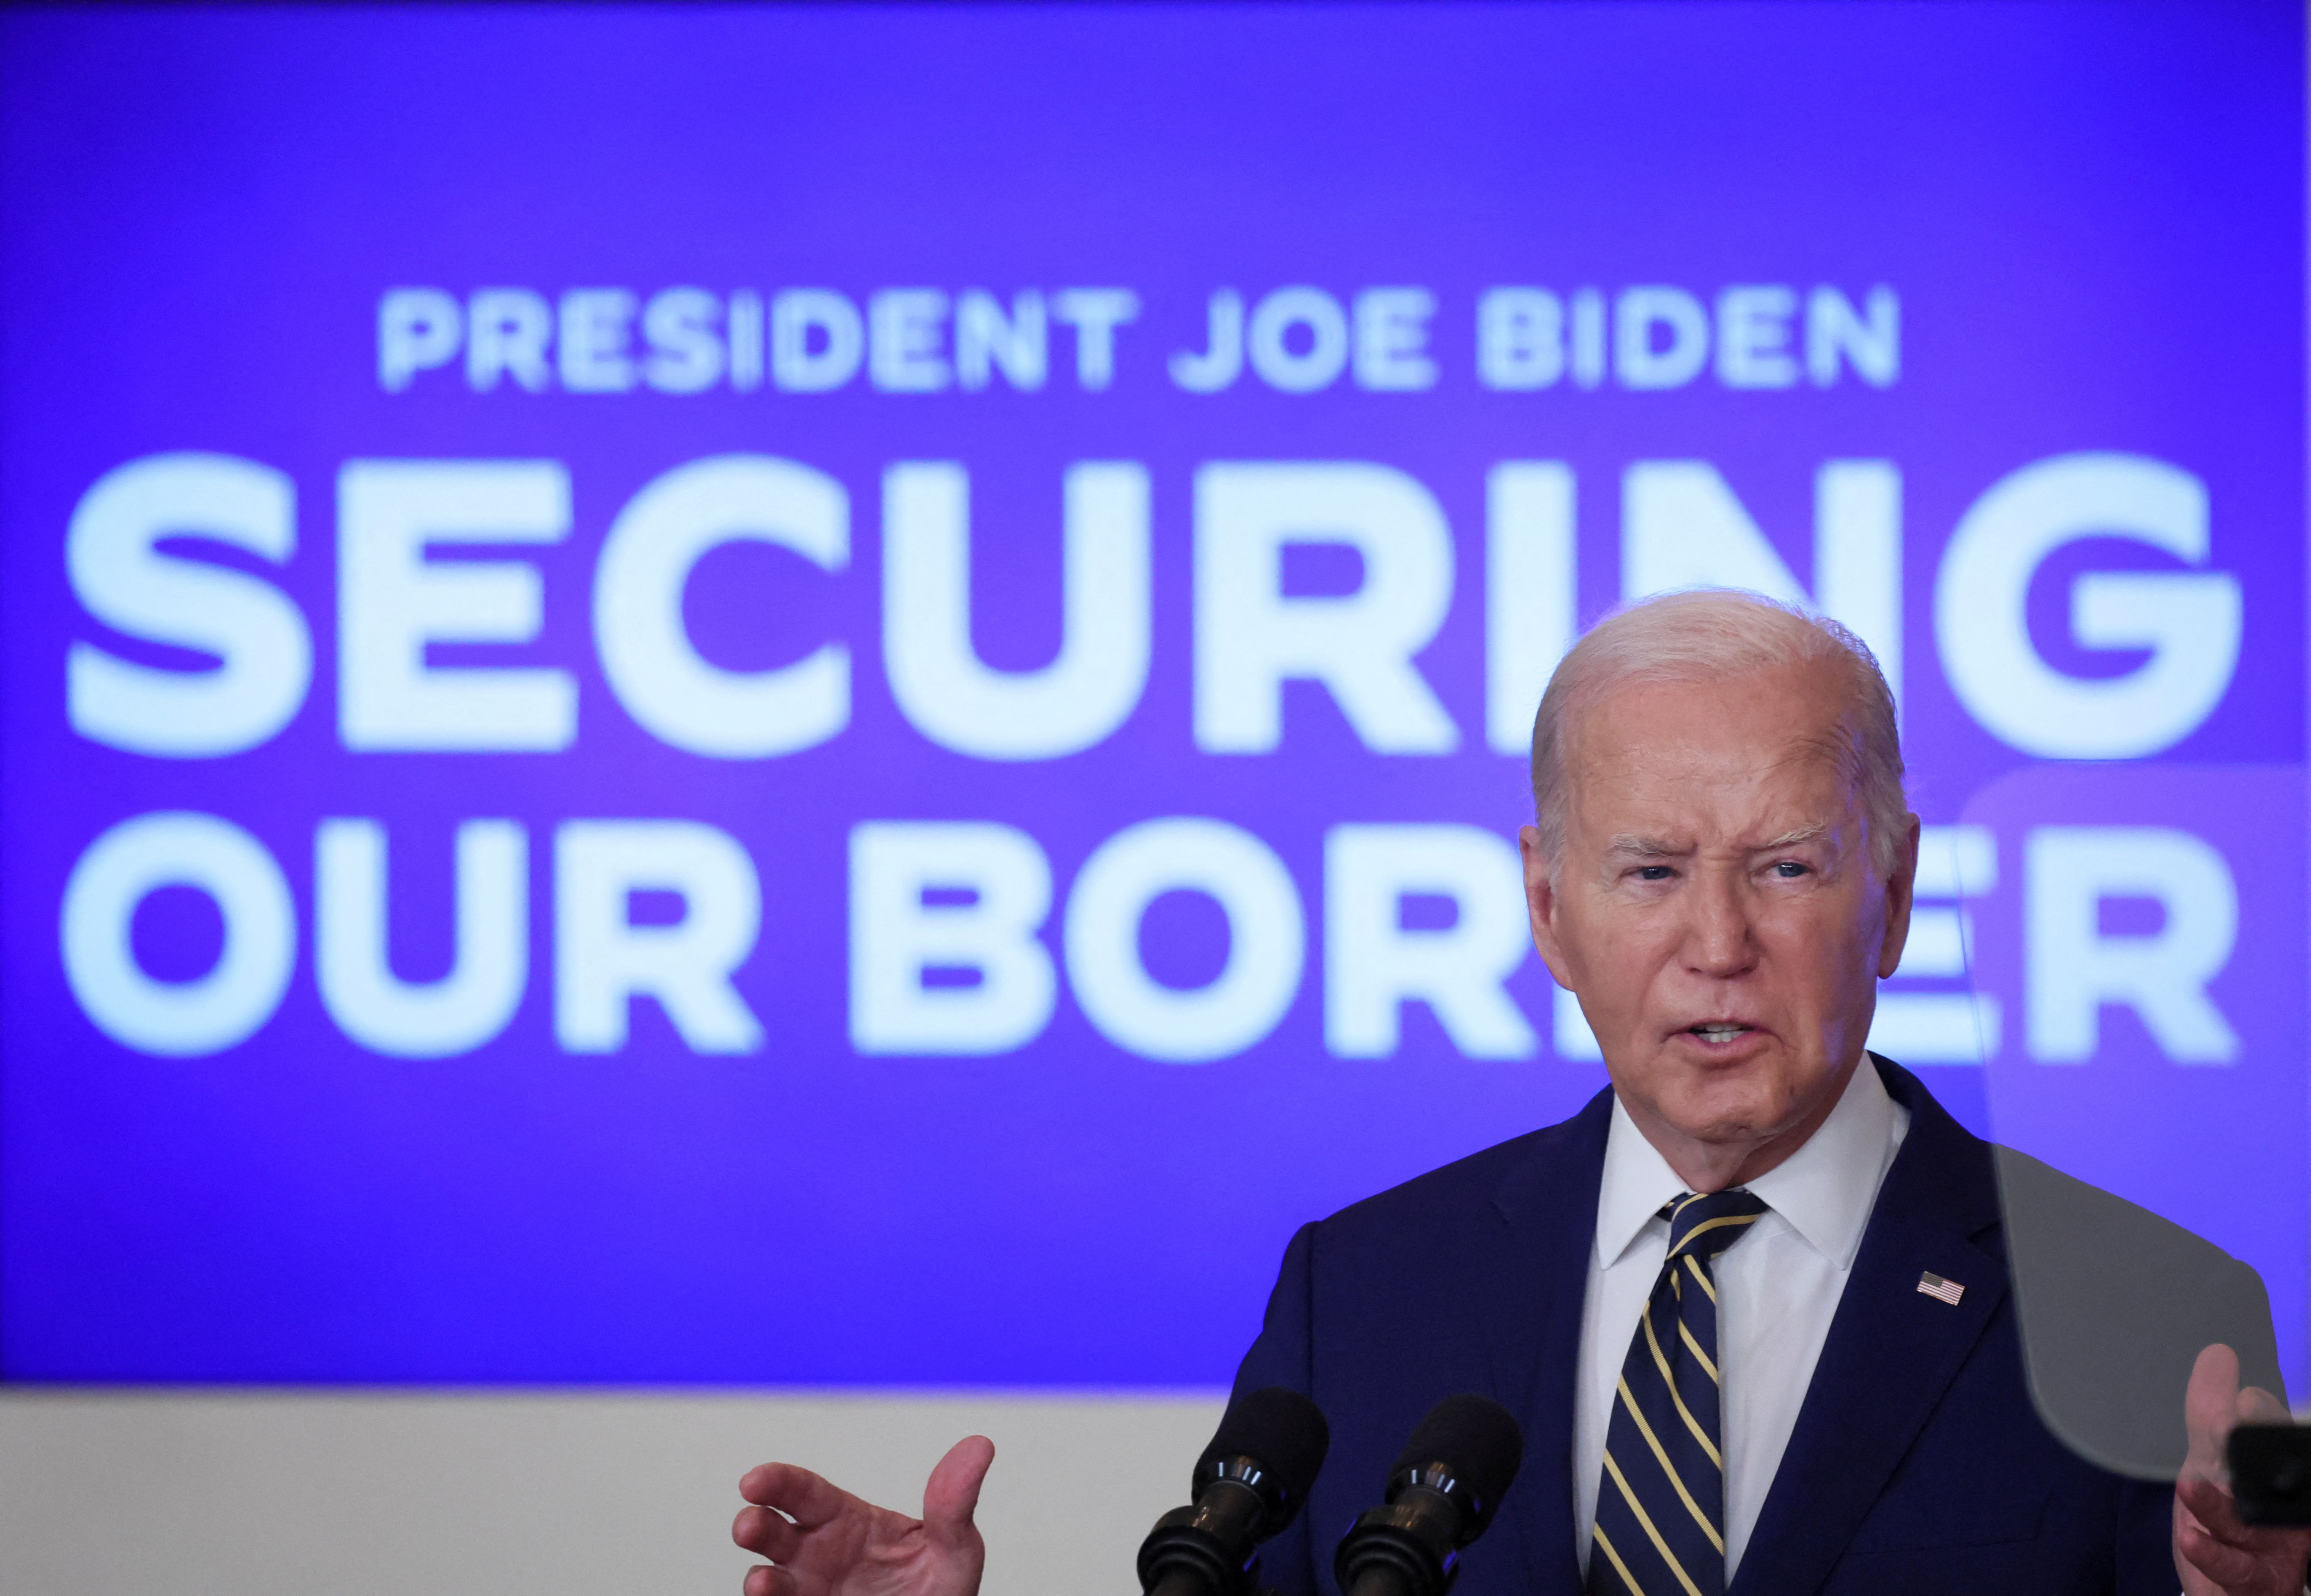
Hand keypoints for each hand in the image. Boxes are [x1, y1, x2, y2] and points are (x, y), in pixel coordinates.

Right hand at [734, 1435, 994, 1595]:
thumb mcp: (954, 1548)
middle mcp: (816, 1555)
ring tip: (763, 1581)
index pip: (804, 1492)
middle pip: (772, 1531)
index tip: (754, 1481)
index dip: (776, 1482)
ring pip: (769, 1580)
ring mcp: (808, 1592)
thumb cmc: (939, 1591)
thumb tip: (979, 1446)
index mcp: (845, 1521)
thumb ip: (955, 1502)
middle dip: (754, 1523)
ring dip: (759, 1578)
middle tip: (749, 1522)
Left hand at [2174, 1344, 2310, 1594]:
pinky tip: (2191, 1539)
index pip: (2273, 1435)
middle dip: (2248, 1452)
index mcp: (2275, 1474)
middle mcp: (2281, 1507)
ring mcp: (2271, 1546)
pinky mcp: (2255, 1579)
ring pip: (2247, 1522)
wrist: (2226, 1586)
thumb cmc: (2223, 1519)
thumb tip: (2218, 1352)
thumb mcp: (2209, 1462)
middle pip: (2268, 1476)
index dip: (2257, 1416)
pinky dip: (2213, 1554)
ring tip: (2189, 1486)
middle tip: (2226, 1427)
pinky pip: (2235, 1568)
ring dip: (2217, 1504)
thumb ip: (2211, 1412)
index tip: (2244, 1400)